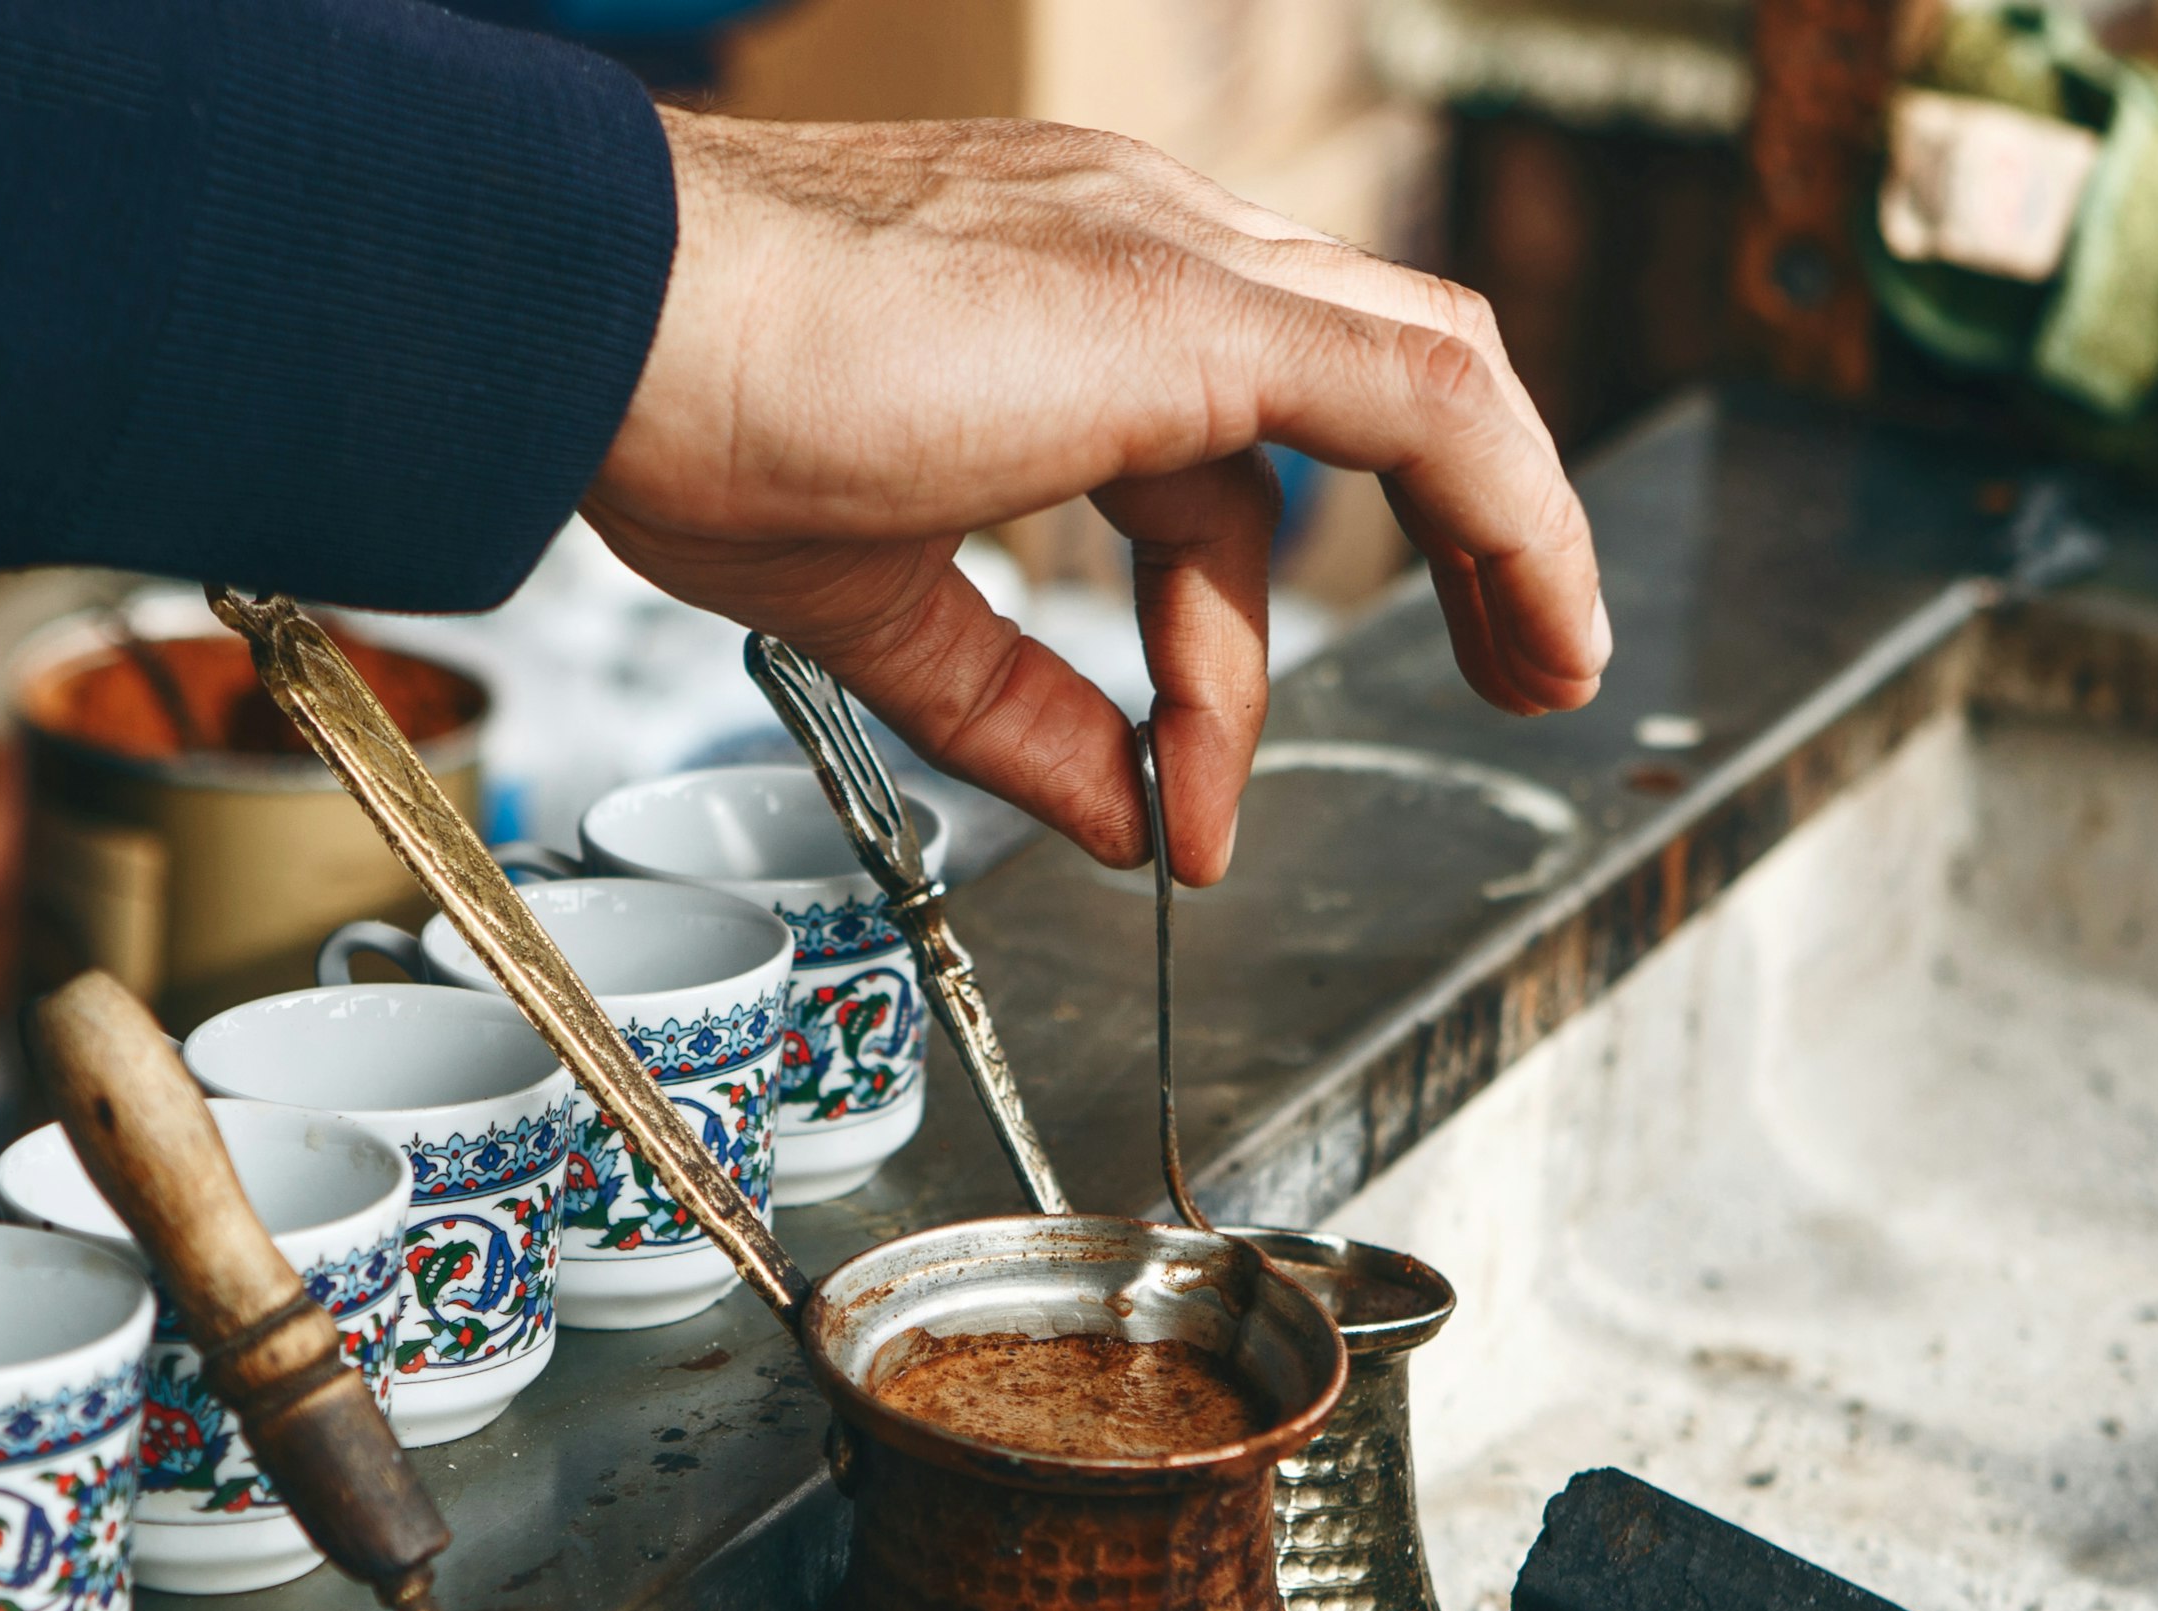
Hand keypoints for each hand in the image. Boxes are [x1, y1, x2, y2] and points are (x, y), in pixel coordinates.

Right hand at [584, 110, 1607, 885]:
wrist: (606, 317)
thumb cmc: (684, 415)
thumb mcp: (878, 606)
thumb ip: (1009, 707)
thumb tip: (1115, 817)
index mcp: (1063, 300)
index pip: (1206, 475)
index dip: (1211, 664)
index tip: (1174, 806)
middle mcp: (1141, 246)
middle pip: (1367, 384)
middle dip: (1456, 537)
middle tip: (1509, 670)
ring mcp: (1174, 257)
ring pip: (1428, 371)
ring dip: (1513, 530)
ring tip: (1551, 670)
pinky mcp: (1196, 310)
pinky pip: (1427, 399)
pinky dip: (1511, 510)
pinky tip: (1538, 621)